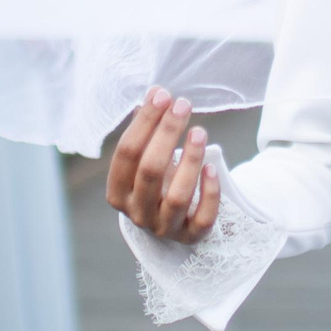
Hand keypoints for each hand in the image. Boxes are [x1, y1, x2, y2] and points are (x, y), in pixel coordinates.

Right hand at [106, 87, 220, 244]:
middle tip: (183, 105)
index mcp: (117, 192)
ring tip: (200, 131)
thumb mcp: (143, 158)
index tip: (162, 95)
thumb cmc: (153, 182)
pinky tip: (213, 168)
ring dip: (190, 160)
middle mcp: (137, 213)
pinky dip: (208, 193)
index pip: (126, 153)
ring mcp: (163, 228)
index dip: (144, 122)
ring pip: (176, 196)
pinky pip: (202, 218)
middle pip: (150, 171)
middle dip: (167, 134)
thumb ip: (147, 129)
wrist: (168, 222)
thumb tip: (156, 93)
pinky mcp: (190, 237)